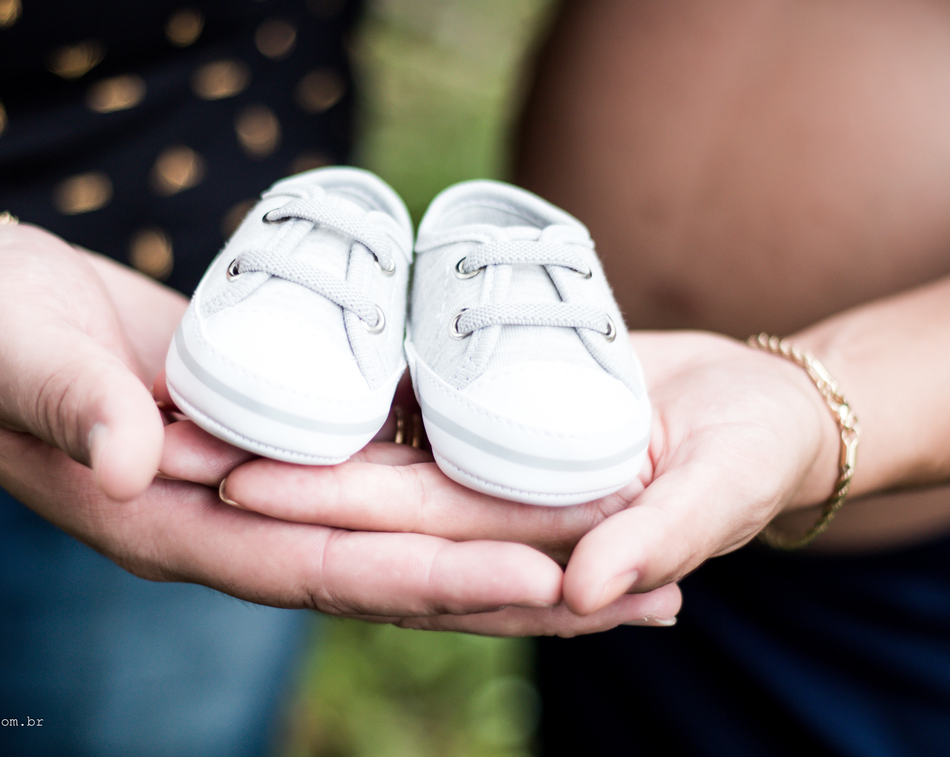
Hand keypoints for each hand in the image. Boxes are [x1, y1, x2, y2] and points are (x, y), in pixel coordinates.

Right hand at [0, 223, 594, 626]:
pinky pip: (385, 471)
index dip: (429, 578)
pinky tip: (535, 475)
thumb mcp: (20, 359)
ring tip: (630, 552)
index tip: (542, 579)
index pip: (322, 569)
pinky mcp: (285, 431)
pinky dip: (459, 481)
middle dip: (515, 590)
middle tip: (644, 596)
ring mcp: (265, 486)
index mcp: (178, 531)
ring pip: (406, 531)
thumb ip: (73, 408)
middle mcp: (236, 526)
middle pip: (394, 575)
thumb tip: (128, 458)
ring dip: (514, 546)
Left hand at [214, 330, 835, 621]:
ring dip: (296, 429)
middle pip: (364, 493)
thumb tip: (583, 592)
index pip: (409, 537)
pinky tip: (288, 358)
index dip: (328, 513)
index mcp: (530, 547)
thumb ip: (660, 537)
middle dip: (279, 474)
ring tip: (202, 401)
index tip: (242, 485)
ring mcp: (480, 463)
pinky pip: (410, 398)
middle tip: (183, 441)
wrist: (766, 410)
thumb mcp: (726, 492)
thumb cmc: (759, 456)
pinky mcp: (485, 410)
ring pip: (374, 448)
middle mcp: (483, 513)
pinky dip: (355, 385)